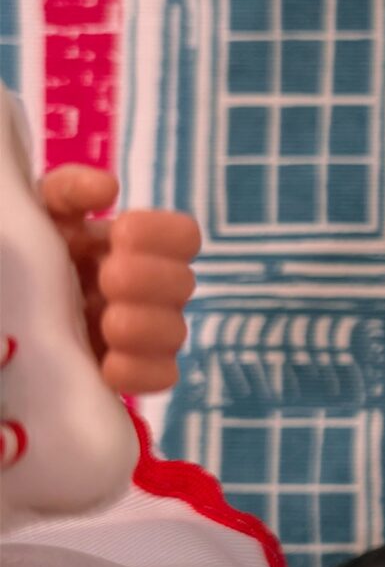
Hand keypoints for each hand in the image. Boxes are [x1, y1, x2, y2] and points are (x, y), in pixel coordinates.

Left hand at [38, 167, 198, 394]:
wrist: (7, 303)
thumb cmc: (26, 253)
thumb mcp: (40, 213)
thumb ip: (68, 192)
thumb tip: (108, 188)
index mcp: (131, 247)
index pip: (183, 236)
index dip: (164, 235)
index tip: (122, 234)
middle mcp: (146, 289)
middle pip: (184, 284)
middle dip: (149, 280)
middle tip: (109, 278)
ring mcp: (141, 336)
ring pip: (176, 333)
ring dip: (146, 326)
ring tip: (108, 323)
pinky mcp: (128, 374)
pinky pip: (161, 378)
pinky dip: (140, 371)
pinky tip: (107, 364)